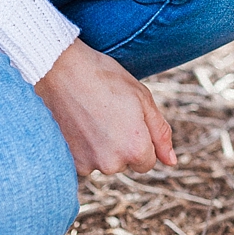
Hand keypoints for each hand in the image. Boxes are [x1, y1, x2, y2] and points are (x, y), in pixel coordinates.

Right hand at [35, 38, 176, 174]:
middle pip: (125, 163)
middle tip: (109, 112)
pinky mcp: (68, 161)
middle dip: (122, 143)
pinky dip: (84, 146)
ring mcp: (87, 164)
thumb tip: (172, 161)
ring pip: (104, 161)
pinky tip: (79, 122)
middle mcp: (111, 163)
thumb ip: (160, 132)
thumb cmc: (105, 78)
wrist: (61, 70)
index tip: (128, 118)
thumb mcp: (142, 98)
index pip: (148, 161)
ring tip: (92, 114)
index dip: (141, 138)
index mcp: (135, 148)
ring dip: (102, 146)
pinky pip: (84, 161)